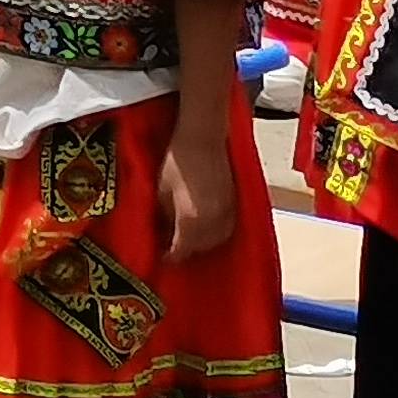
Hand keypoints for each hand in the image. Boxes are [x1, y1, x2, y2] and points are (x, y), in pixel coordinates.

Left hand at [161, 124, 237, 256]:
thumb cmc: (177, 161)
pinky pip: (228, 228)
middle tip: (174, 248)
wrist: (203, 139)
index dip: (171, 256)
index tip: (163, 257)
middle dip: (188, 251)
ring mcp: (228, 213)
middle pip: (202, 248)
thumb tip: (164, 231)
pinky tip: (208, 228)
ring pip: (218, 240)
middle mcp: (213, 222)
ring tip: (190, 240)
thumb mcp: (161, 191)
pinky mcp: (236, 203)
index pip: (182, 249)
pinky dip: (218, 234)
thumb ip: (164, 216)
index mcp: (191, 220)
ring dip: (204, 244)